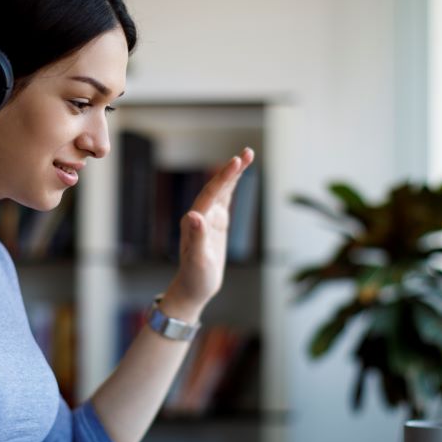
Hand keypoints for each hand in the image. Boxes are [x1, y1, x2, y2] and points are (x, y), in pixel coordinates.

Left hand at [164, 147, 255, 318]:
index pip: (211, 194)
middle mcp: (200, 215)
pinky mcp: (216, 225)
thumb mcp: (197, 261)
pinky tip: (239, 177)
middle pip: (217, 187)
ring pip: (222, 191)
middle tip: (247, 152)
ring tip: (247, 156)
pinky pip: (225, 201)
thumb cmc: (195, 278)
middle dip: (231, 170)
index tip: (237, 161)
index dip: (224, 177)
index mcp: (194, 221)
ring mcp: (208, 219)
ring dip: (234, 174)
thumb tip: (194, 216)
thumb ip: (196, 238)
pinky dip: (233, 187)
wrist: (193, 288)